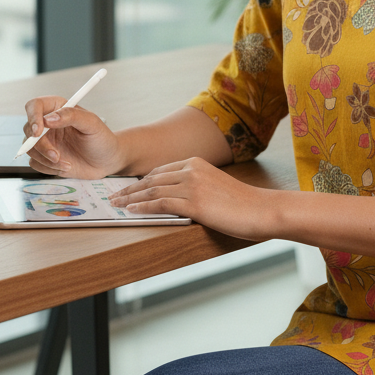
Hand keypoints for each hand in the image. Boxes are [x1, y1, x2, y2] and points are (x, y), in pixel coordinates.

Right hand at [22, 97, 124, 177]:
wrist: (107, 161)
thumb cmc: (102, 139)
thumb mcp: (92, 124)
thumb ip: (71, 116)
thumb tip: (49, 119)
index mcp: (58, 108)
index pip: (34, 106)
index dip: (33, 117)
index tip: (39, 131)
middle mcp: (48, 124)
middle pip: (28, 130)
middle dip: (40, 145)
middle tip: (56, 155)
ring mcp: (45, 141)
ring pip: (29, 149)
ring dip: (46, 159)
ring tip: (67, 164)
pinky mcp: (44, 157)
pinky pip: (35, 163)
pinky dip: (48, 168)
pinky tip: (66, 166)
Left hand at [108, 157, 275, 240]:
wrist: (261, 209)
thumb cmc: (242, 203)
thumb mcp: (216, 186)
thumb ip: (196, 186)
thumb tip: (176, 198)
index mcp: (196, 163)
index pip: (160, 171)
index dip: (141, 181)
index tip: (127, 188)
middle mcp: (192, 170)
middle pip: (152, 179)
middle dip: (130, 189)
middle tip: (113, 196)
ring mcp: (192, 186)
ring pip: (152, 191)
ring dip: (131, 198)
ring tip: (117, 205)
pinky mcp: (194, 204)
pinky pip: (161, 204)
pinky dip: (143, 207)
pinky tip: (132, 211)